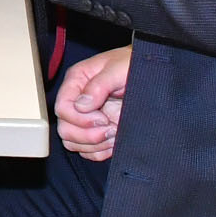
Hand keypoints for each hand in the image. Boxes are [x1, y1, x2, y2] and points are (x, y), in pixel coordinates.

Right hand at [56, 45, 129, 161]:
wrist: (153, 74)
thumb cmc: (134, 65)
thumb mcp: (118, 69)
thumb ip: (99, 85)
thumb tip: (81, 105)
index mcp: (77, 81)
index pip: (62, 108)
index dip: (80, 119)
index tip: (103, 118)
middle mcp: (78, 100)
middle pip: (65, 129)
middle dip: (88, 135)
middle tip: (110, 127)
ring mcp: (86, 117)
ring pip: (73, 143)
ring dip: (95, 144)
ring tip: (114, 133)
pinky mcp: (97, 131)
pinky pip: (87, 151)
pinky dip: (99, 151)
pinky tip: (114, 141)